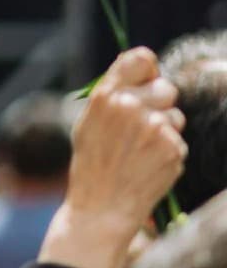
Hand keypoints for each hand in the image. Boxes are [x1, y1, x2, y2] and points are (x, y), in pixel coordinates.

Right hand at [39, 48, 186, 267]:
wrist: (101, 208)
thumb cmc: (92, 166)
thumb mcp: (88, 124)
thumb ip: (112, 94)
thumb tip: (142, 67)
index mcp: (105, 97)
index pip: (142, 59)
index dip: (148, 71)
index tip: (145, 83)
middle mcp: (129, 107)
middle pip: (166, 87)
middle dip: (159, 105)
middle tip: (140, 129)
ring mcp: (153, 127)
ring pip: (175, 115)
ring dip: (165, 131)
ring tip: (140, 152)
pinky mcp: (172, 147)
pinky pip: (180, 139)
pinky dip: (169, 152)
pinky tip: (149, 166)